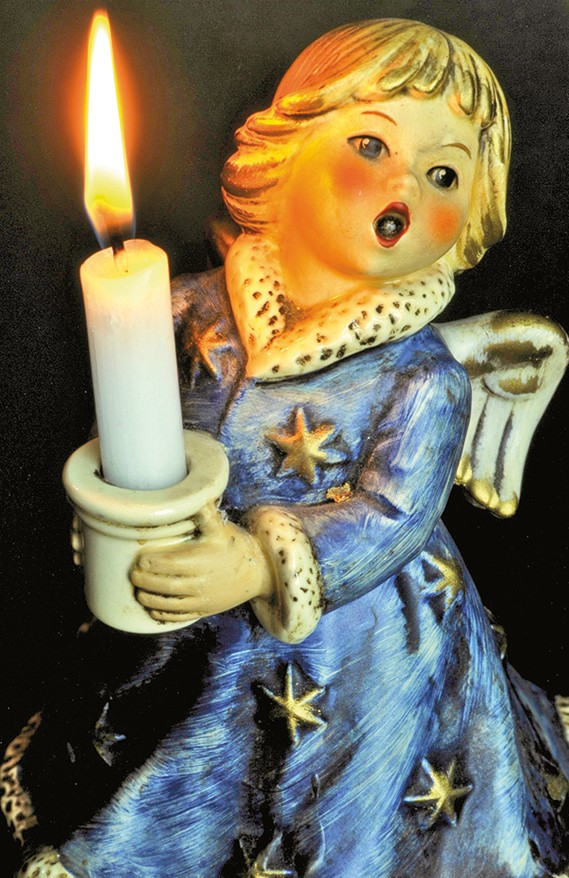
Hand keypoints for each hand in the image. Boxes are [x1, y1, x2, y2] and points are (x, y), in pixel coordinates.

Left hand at [130, 504, 273, 623]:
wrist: (258, 572)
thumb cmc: (235, 547)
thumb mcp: (221, 529)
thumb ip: (205, 514)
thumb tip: (194, 495)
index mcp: (201, 560)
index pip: (168, 563)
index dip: (150, 562)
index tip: (139, 558)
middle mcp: (200, 581)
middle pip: (164, 584)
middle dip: (144, 581)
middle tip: (132, 575)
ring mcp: (202, 598)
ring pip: (169, 604)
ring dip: (149, 599)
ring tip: (138, 592)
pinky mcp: (205, 609)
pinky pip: (180, 616)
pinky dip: (163, 614)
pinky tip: (153, 609)